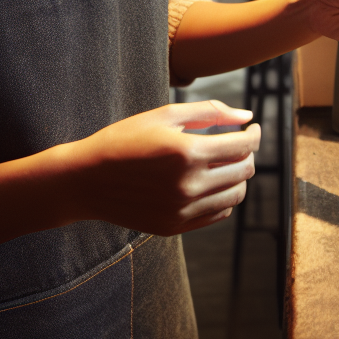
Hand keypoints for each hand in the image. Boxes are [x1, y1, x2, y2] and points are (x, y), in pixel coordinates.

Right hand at [59, 101, 259, 235]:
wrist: (84, 180)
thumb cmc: (124, 140)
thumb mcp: (164, 115)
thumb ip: (210, 111)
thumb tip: (246, 114)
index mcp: (188, 152)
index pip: (244, 145)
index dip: (254, 134)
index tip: (252, 127)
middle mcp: (188, 185)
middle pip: (244, 170)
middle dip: (248, 153)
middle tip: (238, 143)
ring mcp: (182, 210)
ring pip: (235, 195)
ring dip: (238, 176)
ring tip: (225, 162)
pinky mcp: (174, 226)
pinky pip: (217, 214)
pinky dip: (223, 197)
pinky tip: (211, 182)